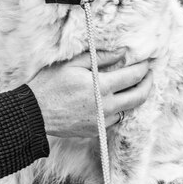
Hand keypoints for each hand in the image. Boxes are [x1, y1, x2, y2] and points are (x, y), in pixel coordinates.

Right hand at [28, 49, 152, 136]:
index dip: (143, 68)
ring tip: (131, 87)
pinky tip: (110, 101)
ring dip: (133, 98)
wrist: (34, 113)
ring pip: (128, 110)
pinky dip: (116, 109)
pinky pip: (113, 119)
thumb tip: (121, 52)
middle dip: (148, 84)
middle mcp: (106, 106)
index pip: (133, 76)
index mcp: (101, 87)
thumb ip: (99, 58)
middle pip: (139, 96)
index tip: (146, 62)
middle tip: (148, 75)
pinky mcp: (95, 131)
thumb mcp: (72, 64)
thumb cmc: (49, 84)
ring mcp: (101, 121)